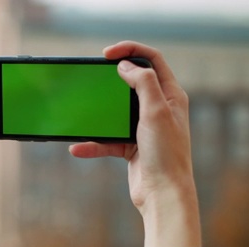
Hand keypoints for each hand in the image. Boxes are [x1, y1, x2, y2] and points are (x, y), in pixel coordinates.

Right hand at [69, 41, 200, 246]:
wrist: (163, 195)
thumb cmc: (166, 155)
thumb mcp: (156, 112)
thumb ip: (143, 84)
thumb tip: (126, 66)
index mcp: (170, 96)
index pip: (152, 61)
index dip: (131, 50)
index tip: (107, 54)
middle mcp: (159, 109)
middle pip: (132, 83)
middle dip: (111, 79)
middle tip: (94, 76)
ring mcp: (143, 128)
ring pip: (115, 113)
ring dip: (98, 116)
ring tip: (82, 113)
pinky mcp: (130, 147)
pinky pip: (106, 140)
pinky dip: (92, 144)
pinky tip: (78, 147)